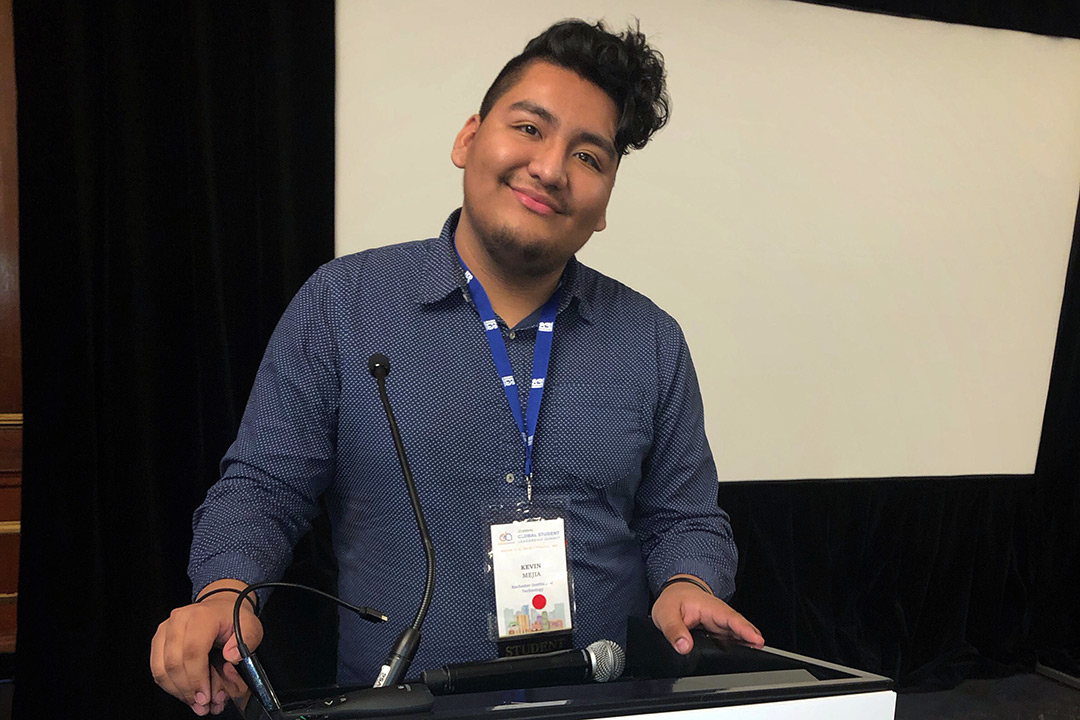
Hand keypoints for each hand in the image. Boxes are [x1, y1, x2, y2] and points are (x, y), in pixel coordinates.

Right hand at [150, 580, 262, 715]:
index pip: (193, 651)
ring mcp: (166, 629)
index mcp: (202, 616)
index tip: (205, 696)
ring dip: (177, 691)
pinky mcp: (159, 640)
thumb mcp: (251, 626)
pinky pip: (157, 669)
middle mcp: (179, 620)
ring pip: (161, 669)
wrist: (221, 607)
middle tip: (202, 705)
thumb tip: (232, 656)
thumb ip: (247, 641)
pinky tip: (186, 692)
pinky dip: (170, 685)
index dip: (197, 678)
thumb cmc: (234, 618)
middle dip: (187, 690)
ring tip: (195, 702)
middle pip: (174, 663)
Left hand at [651, 576, 763, 654]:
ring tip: (753, 658)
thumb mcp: (666, 613)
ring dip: (746, 645)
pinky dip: (736, 649)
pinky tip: (738, 660)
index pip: (730, 618)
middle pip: (739, 627)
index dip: (744, 629)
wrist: (676, 593)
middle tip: (760, 652)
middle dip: (751, 639)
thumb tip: (684, 647)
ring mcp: (720, 624)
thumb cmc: (673, 600)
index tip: (756, 640)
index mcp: (710, 607)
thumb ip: (674, 630)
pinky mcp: (719, 632)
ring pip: (736, 635)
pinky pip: (730, 640)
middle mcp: (719, 615)